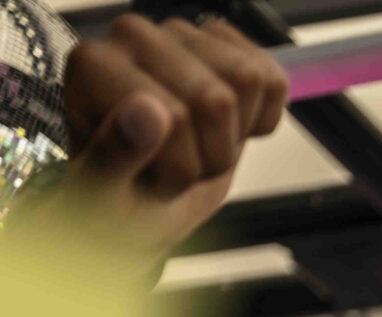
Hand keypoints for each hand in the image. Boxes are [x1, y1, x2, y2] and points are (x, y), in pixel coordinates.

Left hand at [40, 15, 289, 264]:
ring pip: (249, 81)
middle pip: (217, 100)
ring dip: (236, 135)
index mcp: (94, 66)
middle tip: (180, 166)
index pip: (175, 116)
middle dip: (212, 154)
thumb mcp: (107, 197)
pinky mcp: (222, 44)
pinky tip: (230, 127)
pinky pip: (271, 77)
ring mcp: (181, 36)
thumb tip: (150, 111)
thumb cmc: (117, 198)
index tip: (154, 178)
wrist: (143, 199)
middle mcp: (133, 37)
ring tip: (200, 147)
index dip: (182, 166)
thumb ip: (116, 154)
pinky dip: (264, 116)